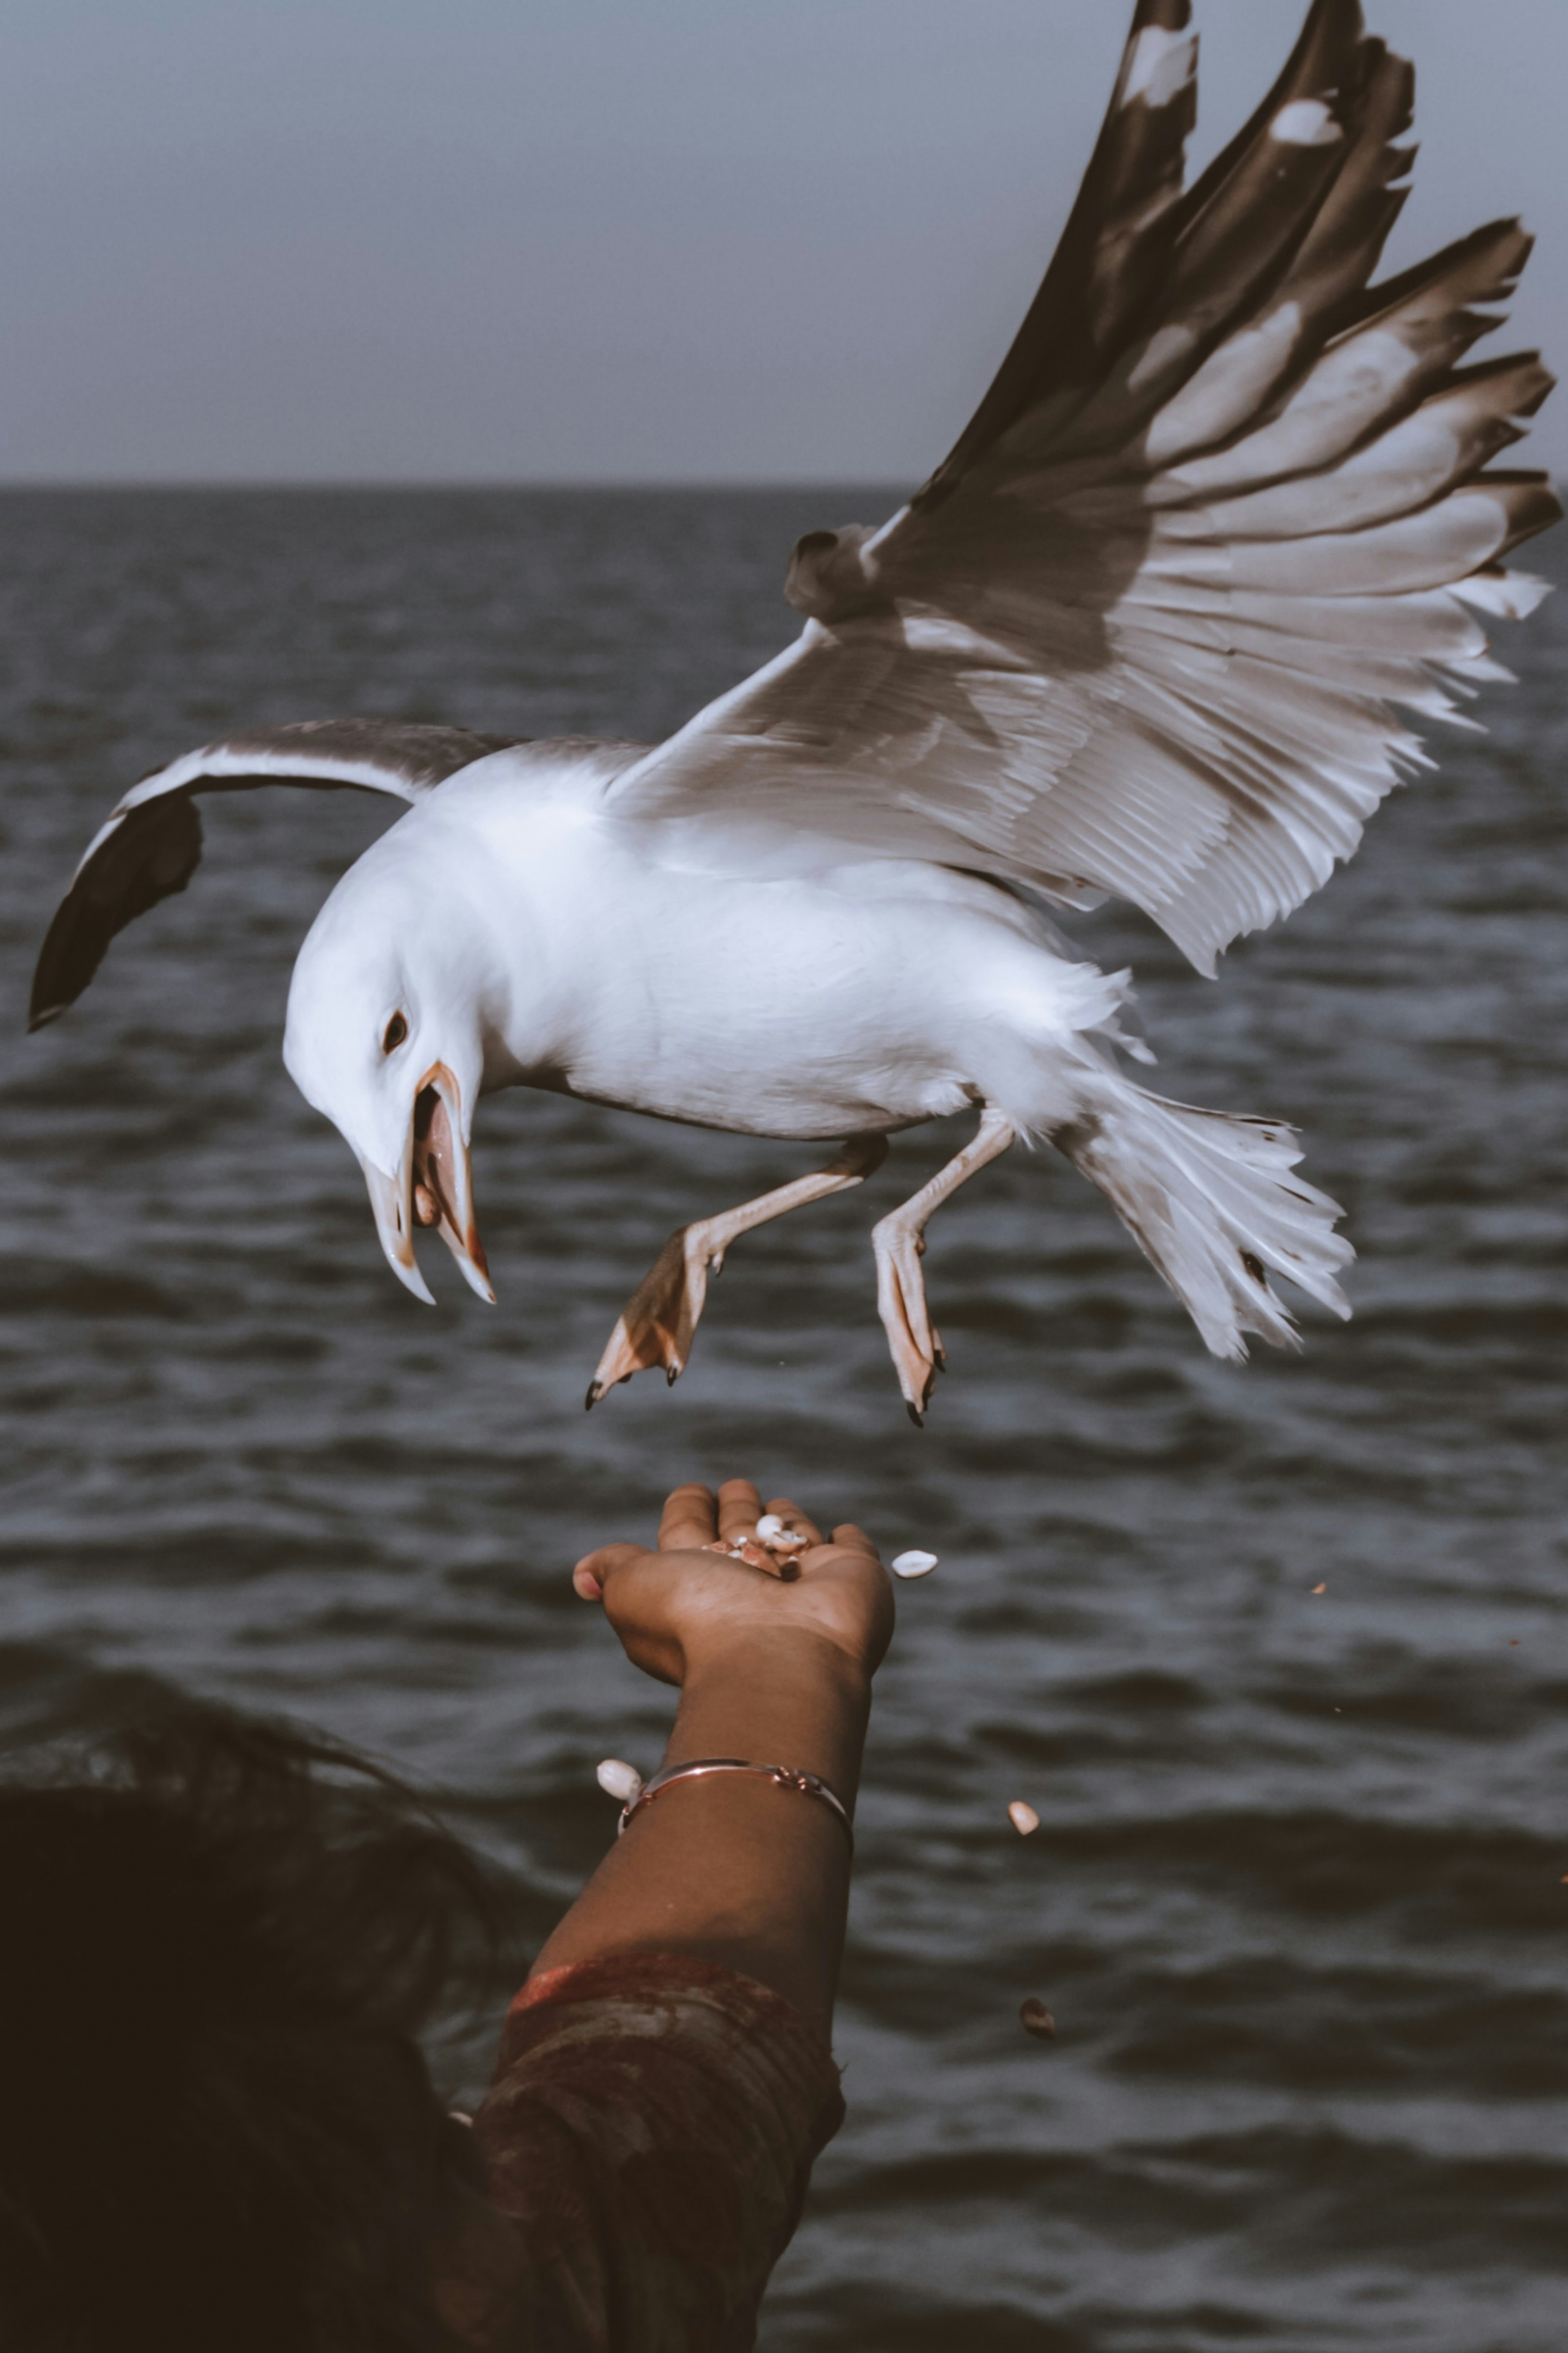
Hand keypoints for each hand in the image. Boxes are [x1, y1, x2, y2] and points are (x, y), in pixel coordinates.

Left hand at [572, 1477, 893, 1689]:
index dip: (687, 1508)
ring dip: (785, 1518)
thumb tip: (582, 1577)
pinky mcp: (851, 1576)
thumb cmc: (700, 1622)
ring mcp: (802, 1581)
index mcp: (695, 1580)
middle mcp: (748, 1583)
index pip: (689, 1530)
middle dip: (736, 1506)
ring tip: (775, 1516)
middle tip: (736, 1488)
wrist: (779, 1660)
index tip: (691, 1492)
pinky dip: (845, 1541)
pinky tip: (838, 1536)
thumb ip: (613, 1570)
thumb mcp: (634, 1590)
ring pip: (792, 1532)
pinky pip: (850, 1549)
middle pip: (740, 1528)